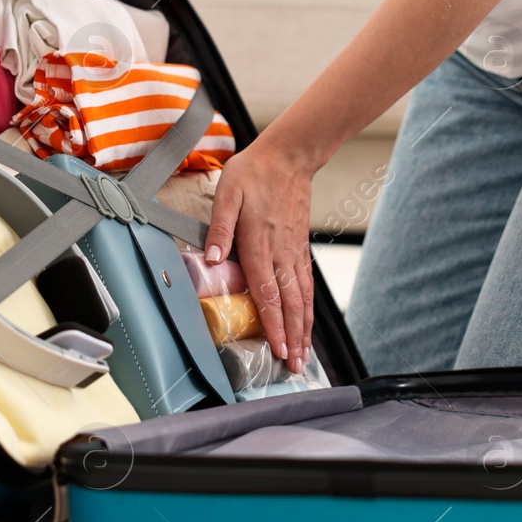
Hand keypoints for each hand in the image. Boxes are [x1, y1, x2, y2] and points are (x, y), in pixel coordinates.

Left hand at [204, 138, 316, 373]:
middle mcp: (280, 252)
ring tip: (304, 354)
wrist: (288, 156)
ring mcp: (294, 252)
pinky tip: (307, 323)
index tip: (278, 348)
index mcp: (260, 243)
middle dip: (293, 337)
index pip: (268, 292)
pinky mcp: (299, 248)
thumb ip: (220, 229)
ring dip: (303, 328)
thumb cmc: (254, 173)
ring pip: (302, 298)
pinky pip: (306, 285)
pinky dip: (308, 308)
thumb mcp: (228, 193)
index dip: (273, 324)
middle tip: (295, 365)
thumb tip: (212, 259)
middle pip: (290, 303)